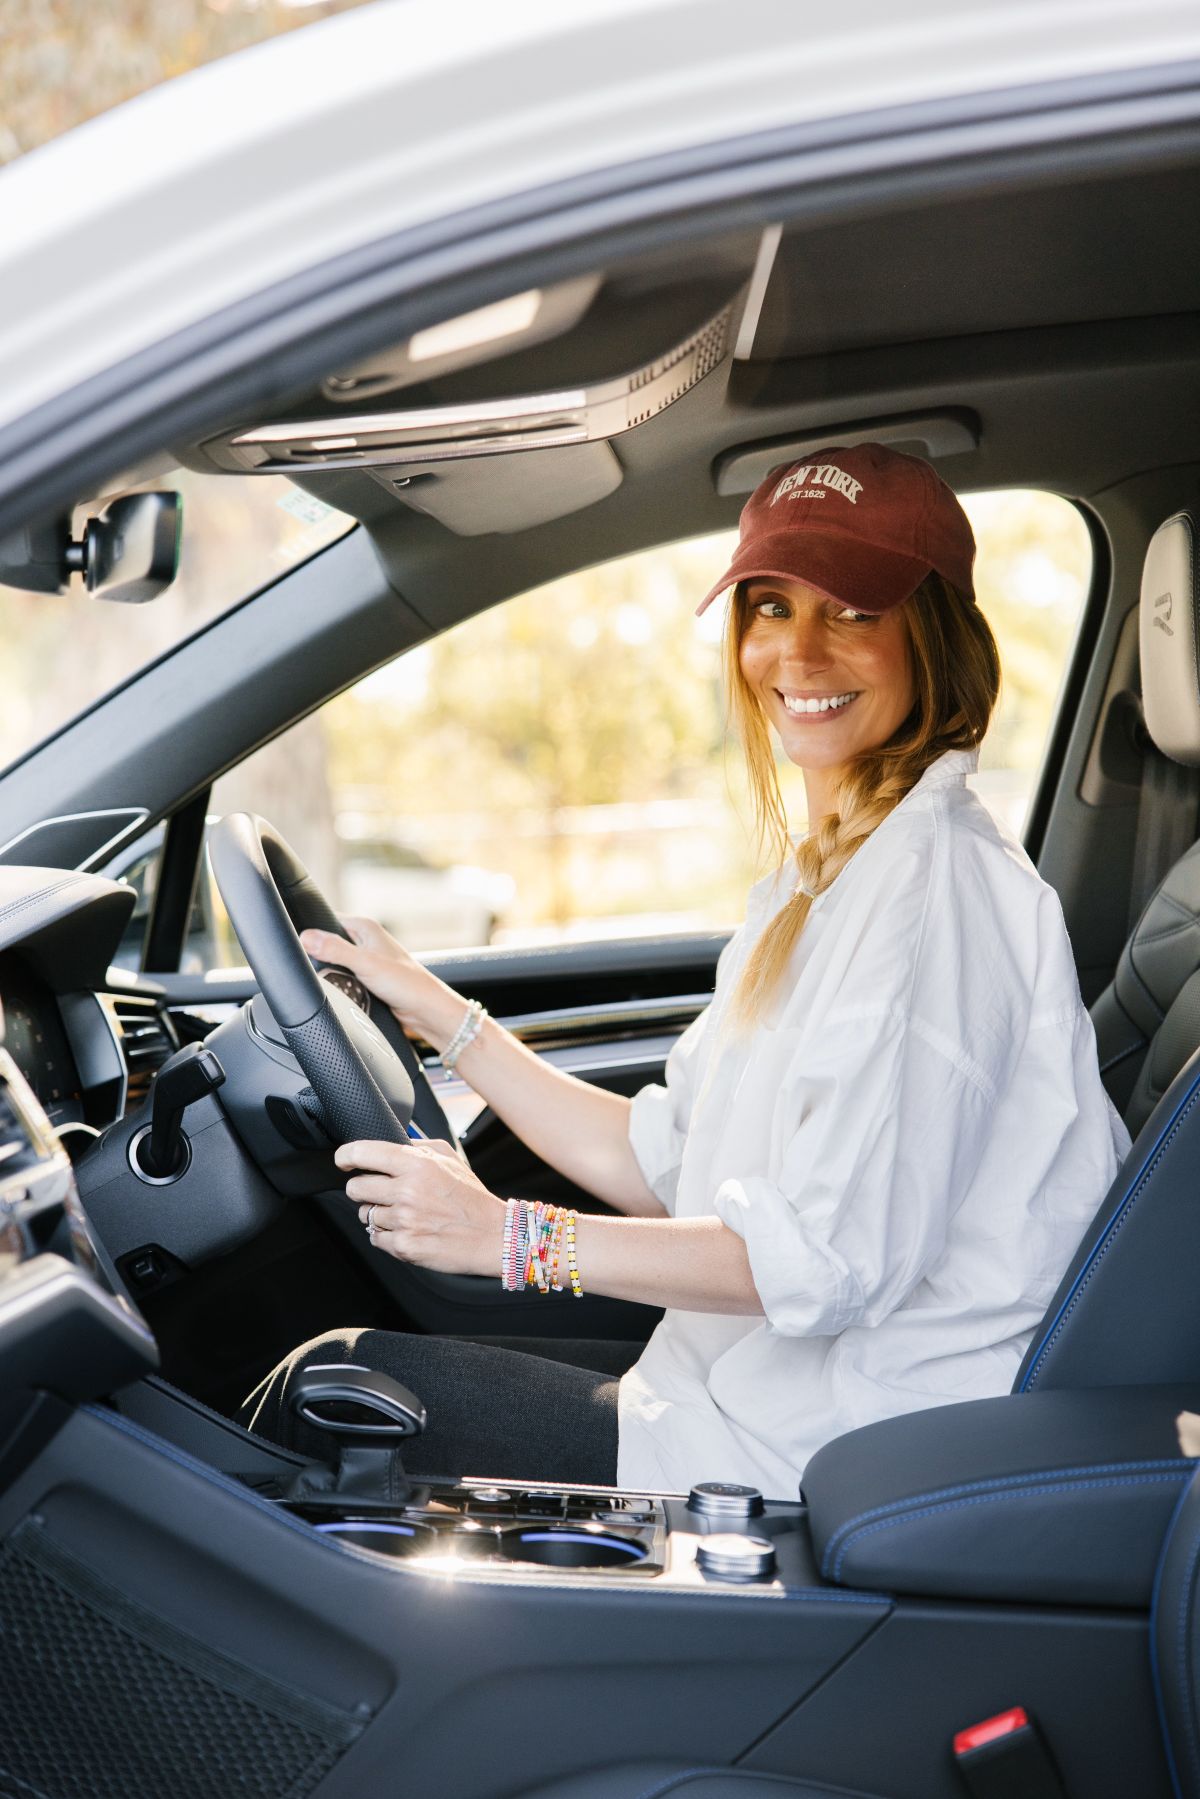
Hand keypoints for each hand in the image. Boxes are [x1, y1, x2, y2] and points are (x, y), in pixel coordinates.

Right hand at [299, 915, 457, 1039]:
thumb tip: (306, 938)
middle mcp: (365, 940)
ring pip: (334, 963)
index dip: (312, 933)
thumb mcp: (365, 963)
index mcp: (364, 927)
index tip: (302, 947)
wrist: (425, 1010)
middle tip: (324, 970)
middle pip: (327, 944)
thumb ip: (335, 950)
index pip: (325, 920)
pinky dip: (340, 985)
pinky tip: (343, 991)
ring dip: (332, 974)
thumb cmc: (407, 983)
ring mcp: (365, 960)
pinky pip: (343, 978)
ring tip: (337, 982)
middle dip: (320, 958)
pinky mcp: (366, 977)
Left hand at [338, 1134, 503, 1276]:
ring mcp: (404, 1221)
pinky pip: (375, 1238)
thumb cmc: (471, 1197)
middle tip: (382, 1192)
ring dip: (378, 1215)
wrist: (492, 1236)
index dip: (346, 1156)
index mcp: (417, 1165)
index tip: (344, 1160)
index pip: (363, 1153)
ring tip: (405, 1215)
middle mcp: (407, 1191)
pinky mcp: (404, 1246)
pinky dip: (386, 1236)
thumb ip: (418, 1147)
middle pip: (355, 1187)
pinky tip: (408, 1230)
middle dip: (364, 1189)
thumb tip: (390, 1142)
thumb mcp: (450, 1158)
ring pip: (364, 1215)